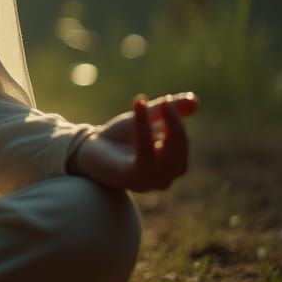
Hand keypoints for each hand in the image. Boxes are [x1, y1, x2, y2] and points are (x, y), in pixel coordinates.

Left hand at [69, 92, 198, 191]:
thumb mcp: (146, 119)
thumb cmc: (119, 137)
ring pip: (167, 160)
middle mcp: (162, 178)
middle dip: (175, 128)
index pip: (182, 147)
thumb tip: (194, 99)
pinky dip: (143, 130)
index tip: (164, 100)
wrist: (87, 147)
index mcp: (168, 165)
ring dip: (160, 128)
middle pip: (179, 156)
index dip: (177, 124)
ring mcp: (148, 182)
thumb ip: (168, 111)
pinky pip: (145, 156)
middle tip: (164, 101)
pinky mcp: (131, 178)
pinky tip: (137, 107)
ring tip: (147, 103)